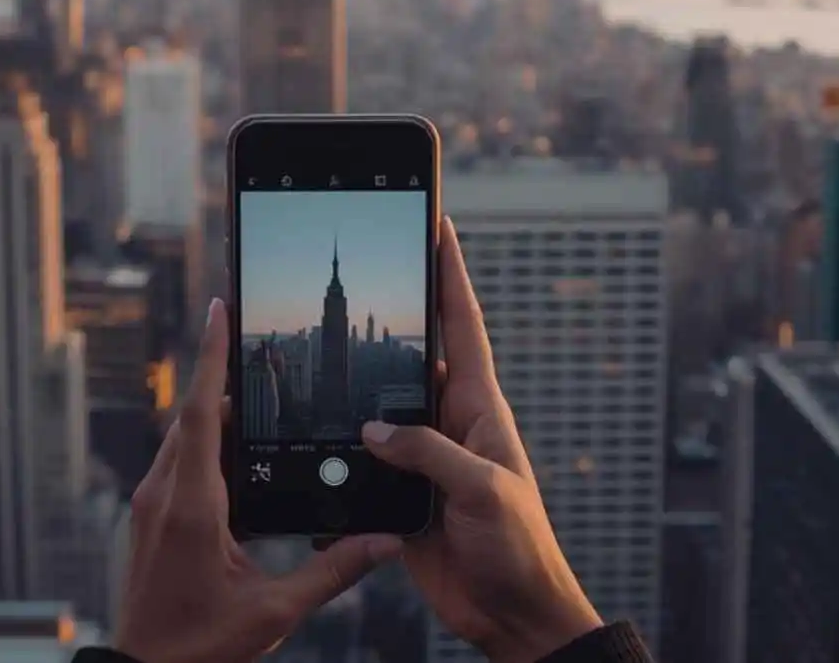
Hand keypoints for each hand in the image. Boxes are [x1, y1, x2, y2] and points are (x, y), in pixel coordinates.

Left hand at [115, 298, 403, 662]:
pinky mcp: (148, 519)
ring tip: (253, 388)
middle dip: (223, 375)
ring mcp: (150, 505)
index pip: (203, 412)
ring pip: (183, 437)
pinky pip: (178, 462)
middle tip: (252, 338)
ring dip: (215, 410)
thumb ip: (333, 573)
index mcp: (193, 506)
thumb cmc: (200, 648)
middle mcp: (163, 495)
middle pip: (194, 415)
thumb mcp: (274, 612)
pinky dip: (206, 443)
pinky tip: (235, 449)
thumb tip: (382, 543)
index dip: (213, 357)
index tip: (220, 309)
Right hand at [361, 218, 602, 662]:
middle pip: (415, 354)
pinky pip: (367, 459)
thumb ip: (430, 453)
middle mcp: (451, 424)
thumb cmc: (520, 548)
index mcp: (480, 409)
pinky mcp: (403, 493)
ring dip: (358, 380)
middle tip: (368, 263)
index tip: (440, 225)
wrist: (512, 614)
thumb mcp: (482, 490)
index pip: (463, 326)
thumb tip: (374, 429)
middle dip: (395, 310)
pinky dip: (343, 445)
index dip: (451, 275)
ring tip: (322, 337)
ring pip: (383, 405)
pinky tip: (318, 428)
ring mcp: (426, 457)